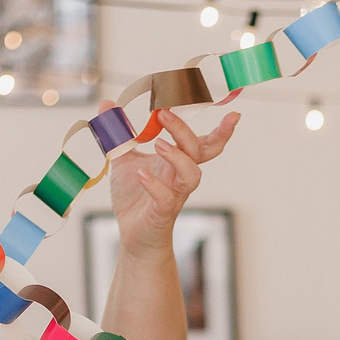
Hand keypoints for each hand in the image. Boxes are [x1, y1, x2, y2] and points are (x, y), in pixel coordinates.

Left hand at [107, 108, 240, 256]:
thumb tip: (107, 105)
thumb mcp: (123, 159)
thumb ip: (119, 134)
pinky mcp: (162, 212)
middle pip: (197, 151)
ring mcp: (174, 194)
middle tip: (164, 113)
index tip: (232, 114)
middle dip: (184, 131)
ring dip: (178, 157)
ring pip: (191, 175)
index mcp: (177, 162)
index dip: (221, 132)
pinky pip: (166, 198)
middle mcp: (180, 176)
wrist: (132, 234)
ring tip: (158, 144)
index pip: (206, 144)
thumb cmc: (135, 196)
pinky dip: (155, 185)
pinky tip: (141, 174)